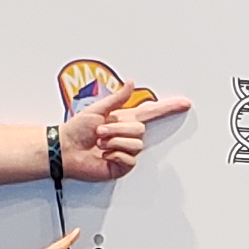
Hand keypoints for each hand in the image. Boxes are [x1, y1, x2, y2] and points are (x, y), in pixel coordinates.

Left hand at [55, 89, 189, 181]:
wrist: (65, 150)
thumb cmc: (76, 130)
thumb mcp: (97, 108)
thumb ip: (117, 97)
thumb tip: (131, 83)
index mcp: (123, 120)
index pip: (151, 112)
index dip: (168, 108)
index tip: (184, 103)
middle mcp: (126, 135)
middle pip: (140, 129)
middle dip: (118, 129)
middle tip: (101, 132)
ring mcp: (125, 151)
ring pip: (135, 144)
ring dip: (114, 141)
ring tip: (100, 143)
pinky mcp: (122, 166)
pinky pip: (130, 159)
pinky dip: (115, 154)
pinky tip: (105, 155)